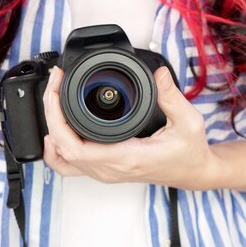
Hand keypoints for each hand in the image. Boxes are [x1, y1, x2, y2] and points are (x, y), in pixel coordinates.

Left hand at [42, 66, 218, 189]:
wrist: (194, 172)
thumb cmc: (190, 151)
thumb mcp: (188, 121)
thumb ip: (172, 97)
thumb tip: (159, 74)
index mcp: (126, 157)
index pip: (74, 147)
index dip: (56, 118)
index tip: (58, 89)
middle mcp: (110, 168)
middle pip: (61, 149)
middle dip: (51, 113)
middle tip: (57, 84)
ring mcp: (106, 172)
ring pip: (62, 159)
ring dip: (52, 129)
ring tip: (55, 101)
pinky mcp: (106, 169)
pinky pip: (71, 165)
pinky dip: (58, 148)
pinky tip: (59, 131)